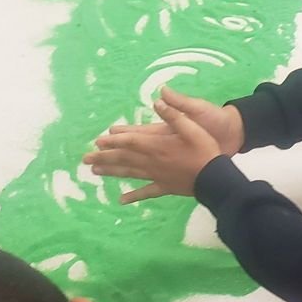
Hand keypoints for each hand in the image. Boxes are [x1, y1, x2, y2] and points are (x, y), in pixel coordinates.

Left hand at [84, 93, 226, 204]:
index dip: (113, 141)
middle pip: (123, 159)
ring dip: (111, 172)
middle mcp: (152, 161)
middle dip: (104, 157)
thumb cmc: (205, 150)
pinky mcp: (164, 187)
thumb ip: (173, 115)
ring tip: (95, 171)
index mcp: (157, 145)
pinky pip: (146, 192)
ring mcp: (156, 176)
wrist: (215, 178)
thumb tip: (157, 101)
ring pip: (129, 173)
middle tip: (86, 159)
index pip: (130, 142)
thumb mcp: (192, 127)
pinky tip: (121, 200)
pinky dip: (133, 196)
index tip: (97, 141)